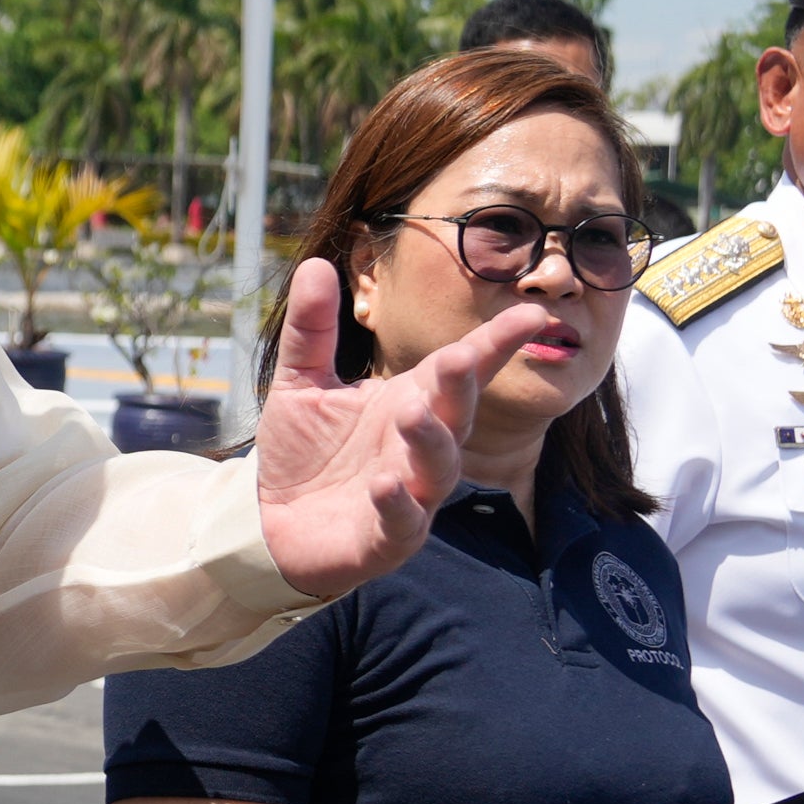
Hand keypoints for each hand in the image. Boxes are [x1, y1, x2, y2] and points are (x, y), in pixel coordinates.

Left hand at [250, 259, 559, 599]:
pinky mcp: (386, 538)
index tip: (533, 315)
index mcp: (410, 400)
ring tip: (412, 413)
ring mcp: (410, 494)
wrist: (271, 521)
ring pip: (438, 468)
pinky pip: (402, 523)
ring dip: (430, 440)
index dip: (497, 343)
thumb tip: (317, 264)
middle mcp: (420, 446)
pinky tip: (382, 483)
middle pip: (457, 413)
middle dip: (461, 387)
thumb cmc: (302, 451)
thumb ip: (312, 328)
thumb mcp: (300, 381)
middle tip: (458, 359)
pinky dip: (397, 504)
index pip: (461, 368)